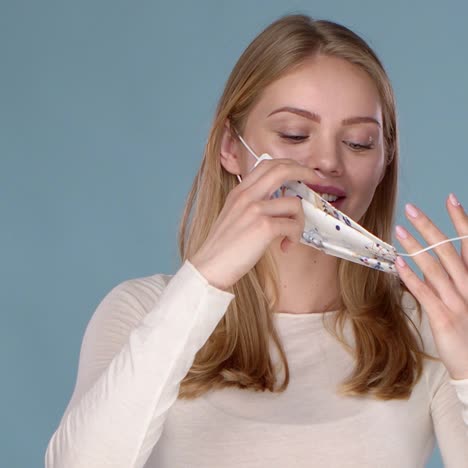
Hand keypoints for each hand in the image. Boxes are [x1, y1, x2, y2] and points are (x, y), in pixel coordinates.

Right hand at [190, 159, 315, 290]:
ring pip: (294, 203)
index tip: (304, 172)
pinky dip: (294, 238)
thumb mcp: (233, 216)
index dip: (290, 164)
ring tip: (291, 237)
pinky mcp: (263, 227)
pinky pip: (293, 225)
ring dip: (300, 222)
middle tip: (318, 182)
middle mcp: (246, 196)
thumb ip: (251, 204)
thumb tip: (279, 201)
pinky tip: (285, 247)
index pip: (267, 164)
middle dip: (306, 173)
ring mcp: (255, 210)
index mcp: (239, 192)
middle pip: (282, 170)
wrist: (209, 267)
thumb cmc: (223, 248)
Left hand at [394, 193, 467, 379]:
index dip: (461, 220)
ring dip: (415, 247)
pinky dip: (410, 277)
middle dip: (430, 227)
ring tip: (399, 230)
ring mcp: (458, 302)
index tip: (450, 199)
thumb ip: (462, 277)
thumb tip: (440, 258)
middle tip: (412, 209)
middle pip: (448, 250)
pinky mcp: (443, 318)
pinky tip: (398, 263)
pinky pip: (424, 293)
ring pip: (434, 267)